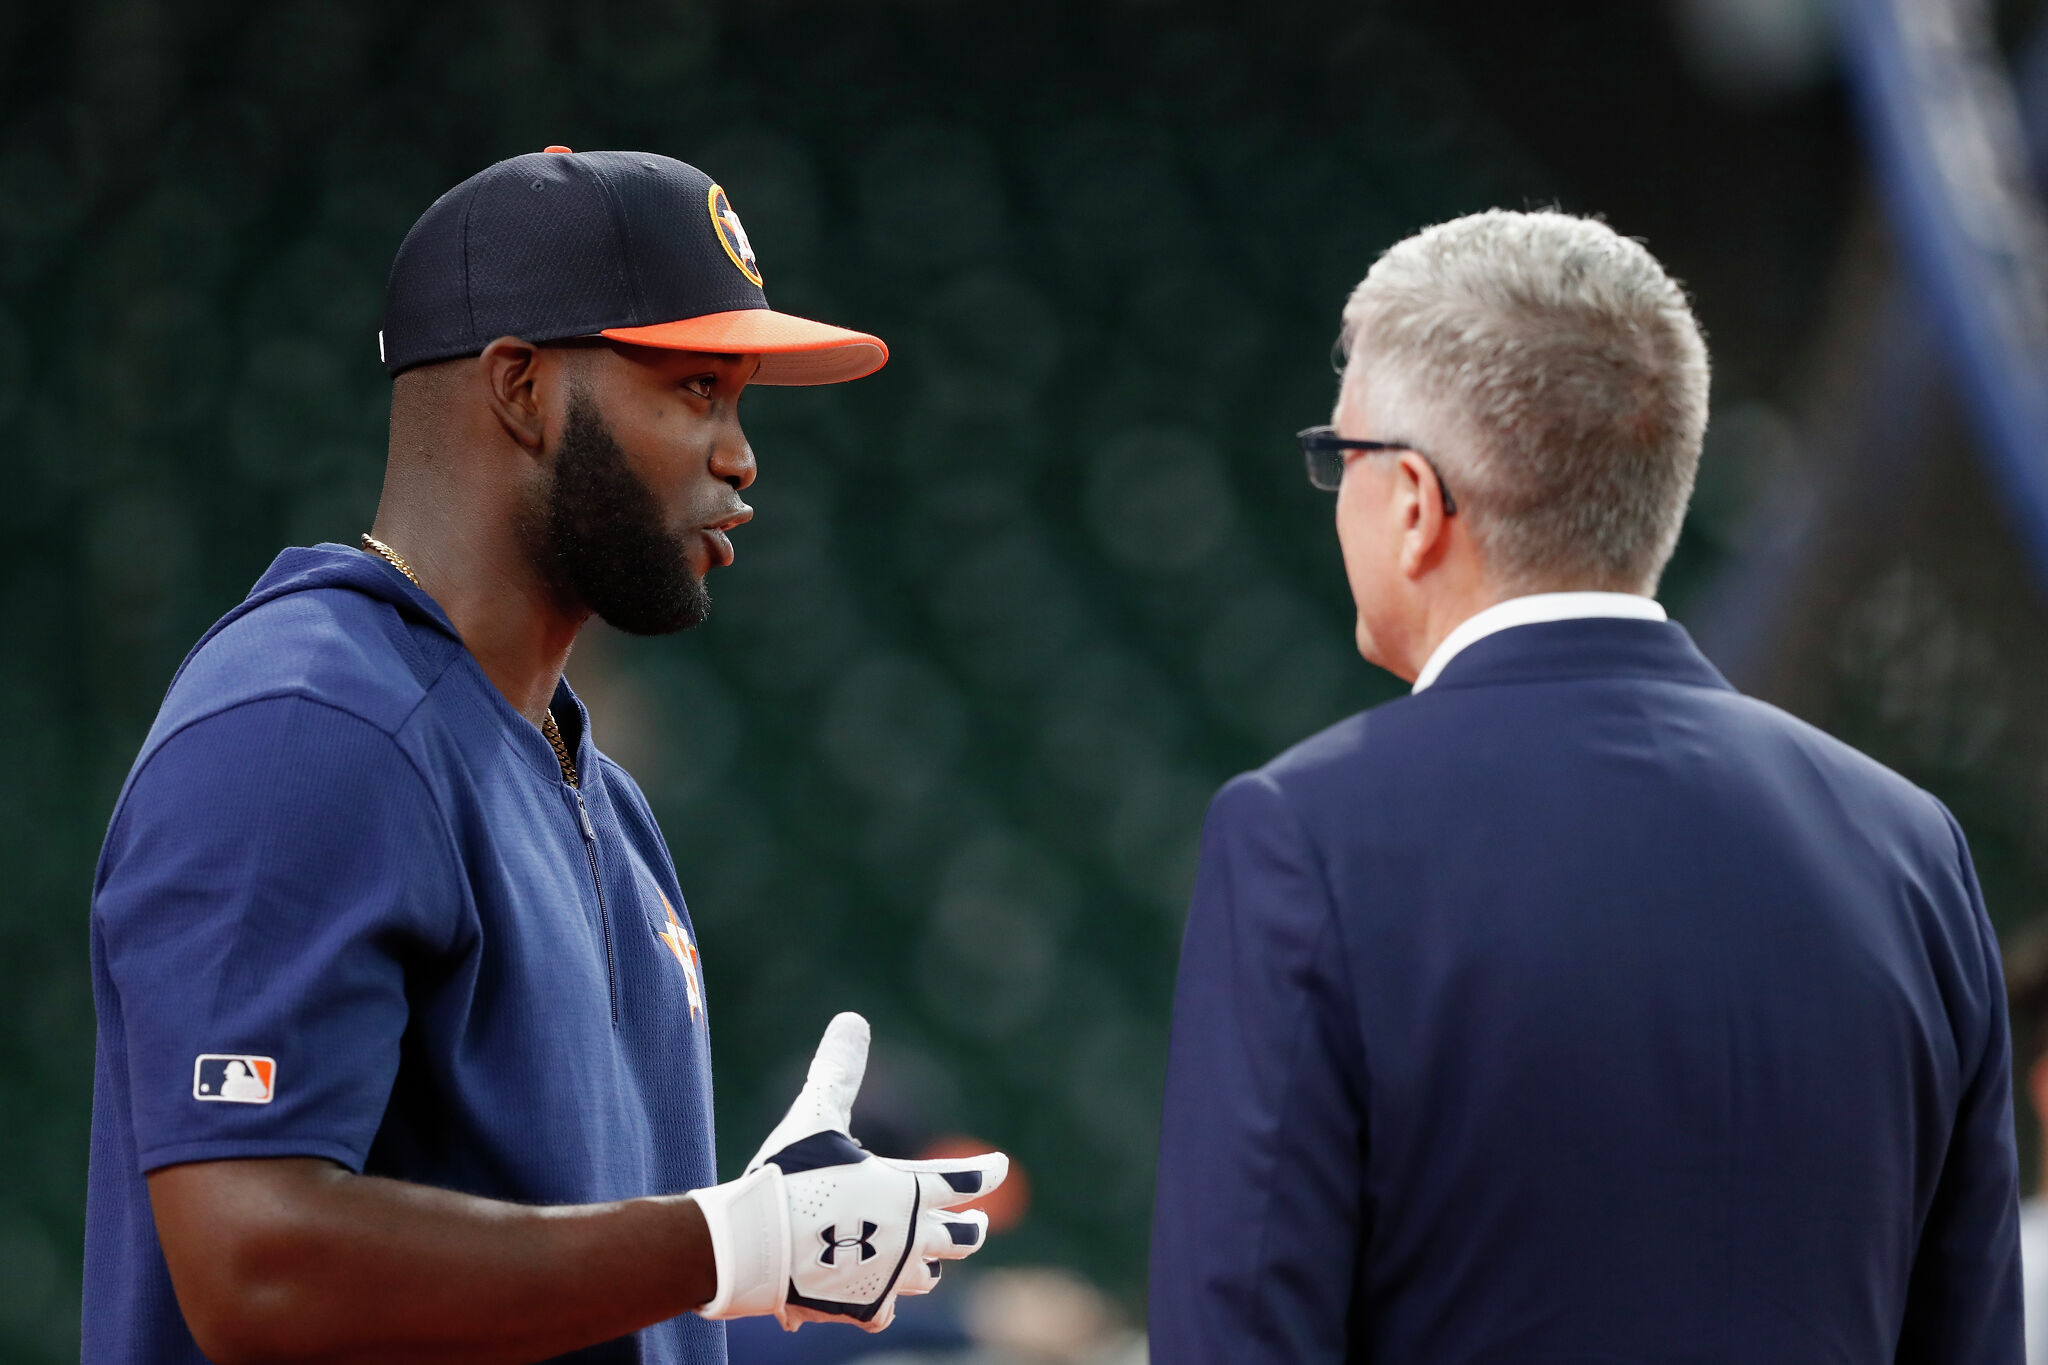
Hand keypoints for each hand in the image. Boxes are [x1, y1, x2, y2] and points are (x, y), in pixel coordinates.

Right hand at [692, 1013, 1007, 1331]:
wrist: (754, 1245)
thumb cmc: (788, 1175)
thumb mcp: (815, 1114)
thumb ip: (838, 1070)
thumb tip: (852, 1018)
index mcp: (910, 1189)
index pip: (964, 1179)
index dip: (986, 1172)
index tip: (998, 1166)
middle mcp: (911, 1236)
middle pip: (962, 1236)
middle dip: (971, 1227)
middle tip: (977, 1222)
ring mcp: (889, 1277)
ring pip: (928, 1276)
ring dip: (930, 1264)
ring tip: (928, 1259)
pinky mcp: (861, 1307)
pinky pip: (884, 1310)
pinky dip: (879, 1301)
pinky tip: (872, 1298)